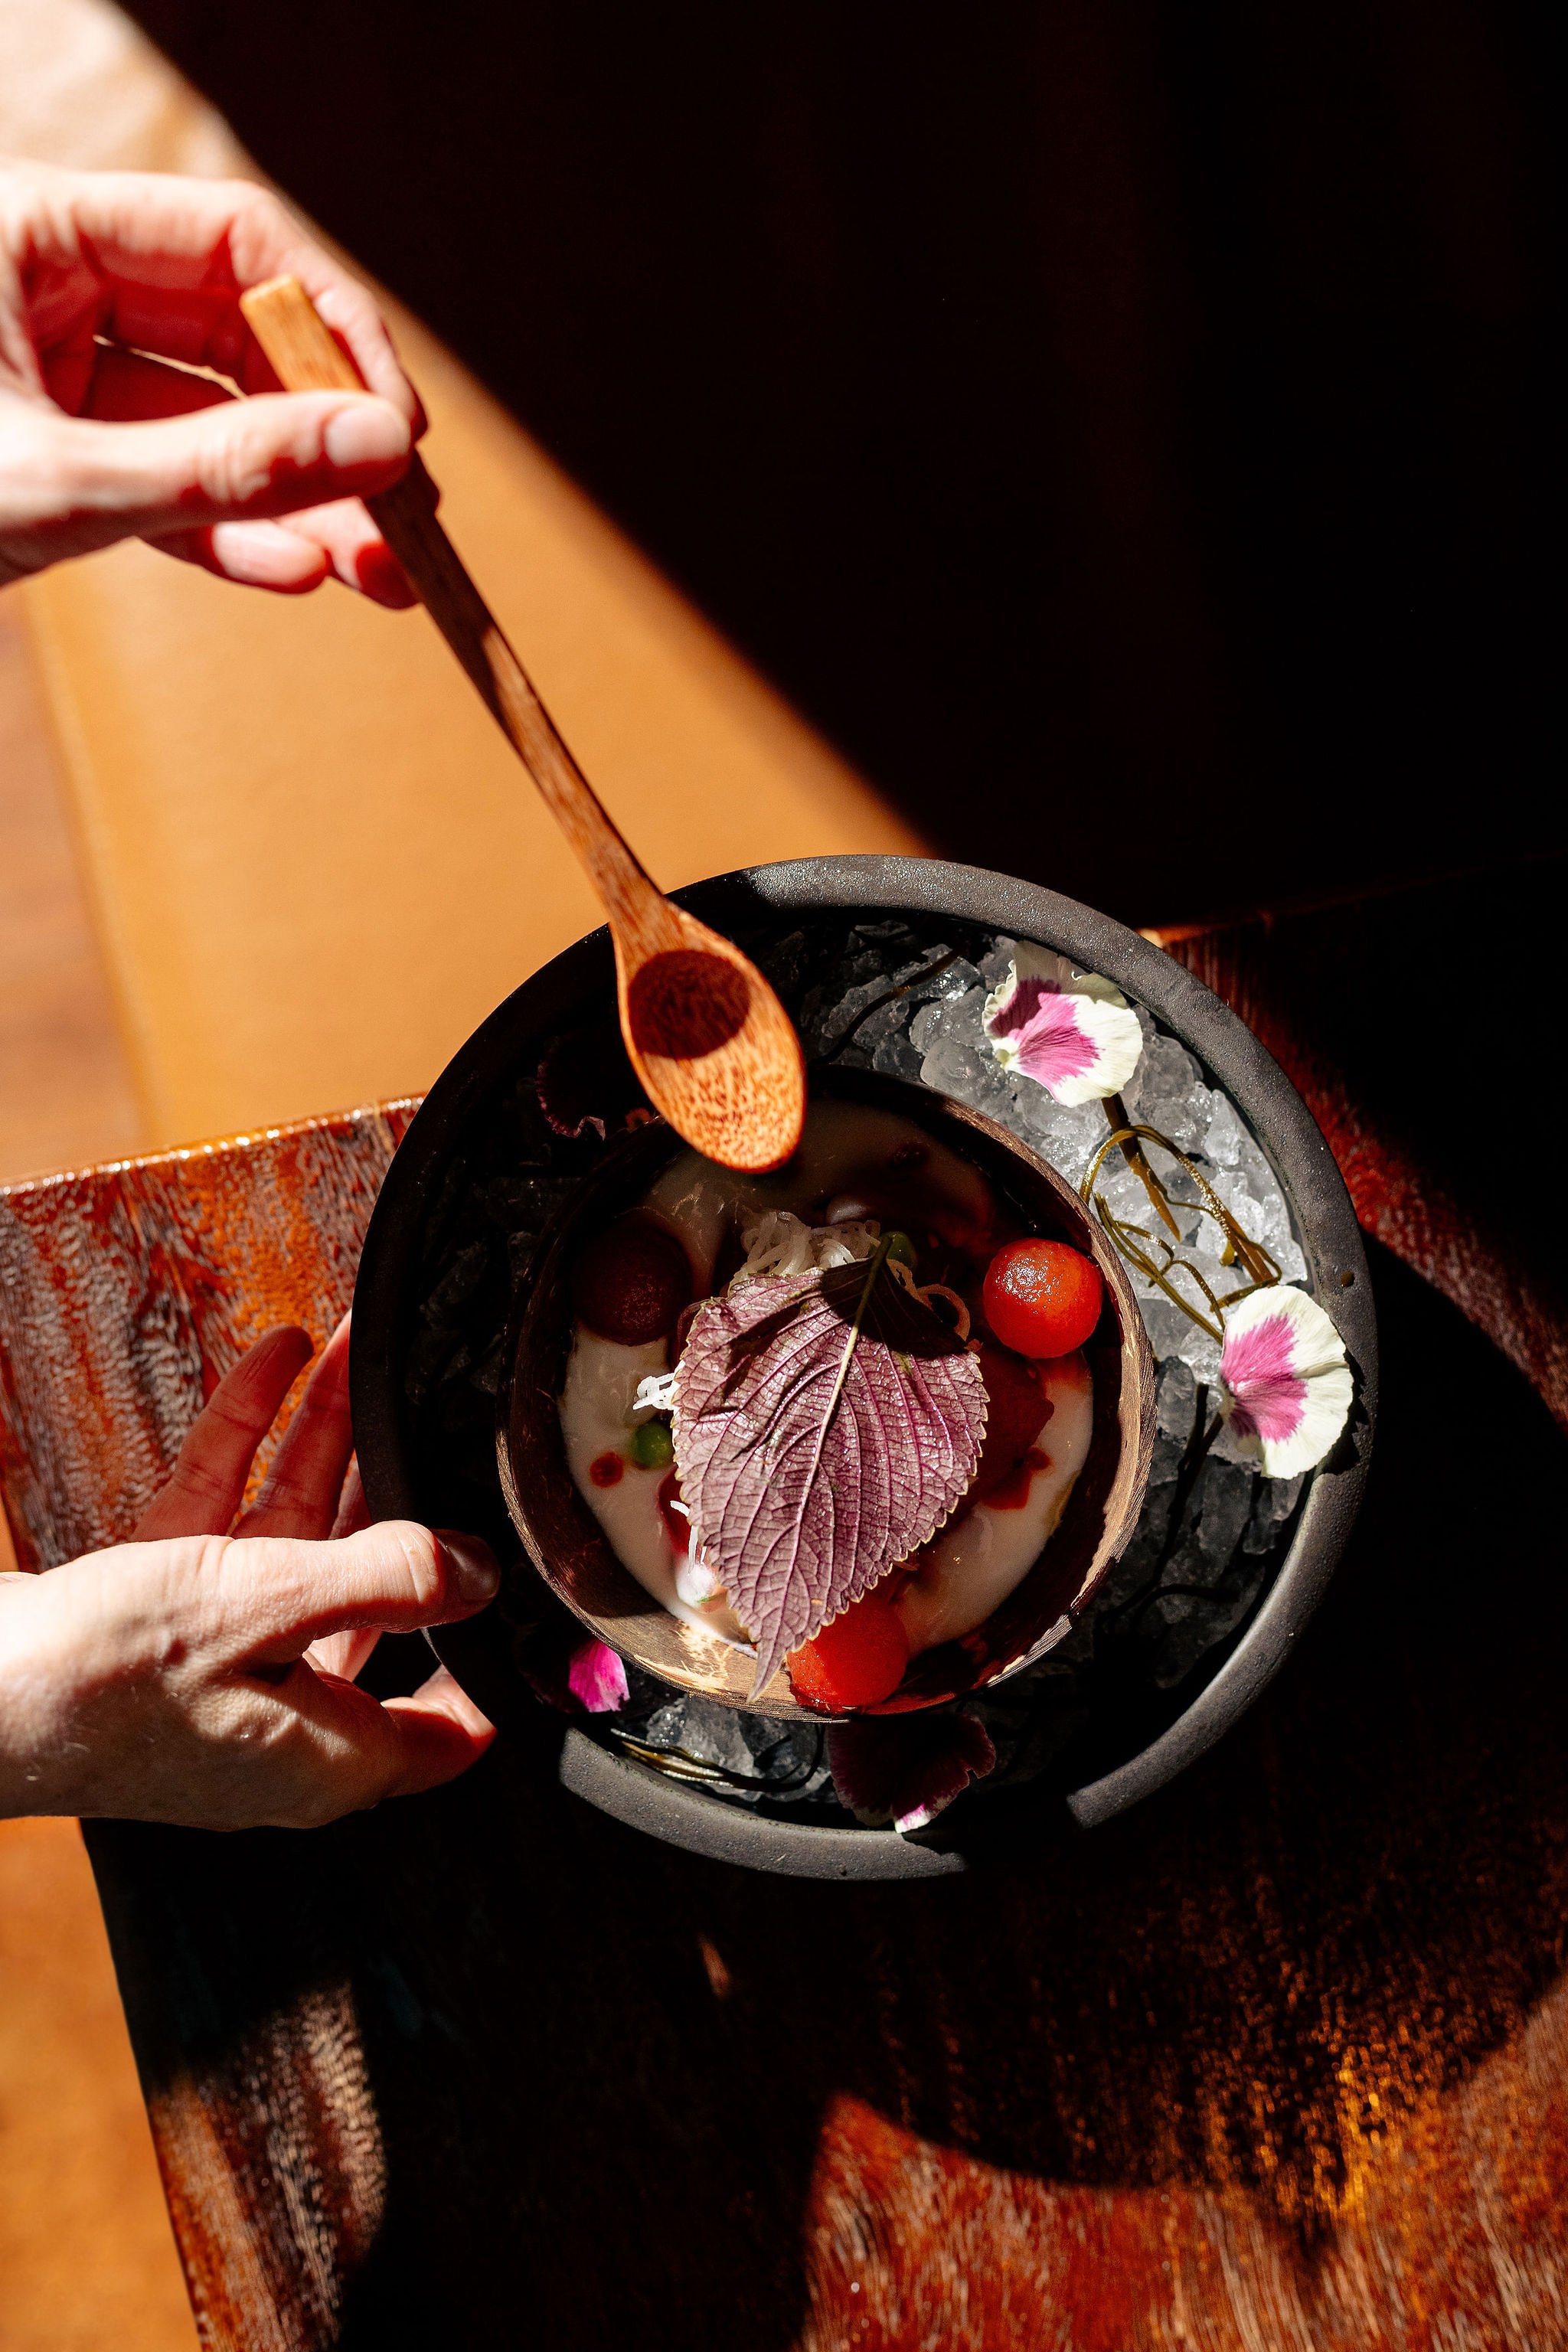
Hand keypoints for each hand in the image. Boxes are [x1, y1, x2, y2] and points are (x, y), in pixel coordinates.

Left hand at [0, 157, 422, 602]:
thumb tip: (378, 449)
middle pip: (238, 337)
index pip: (234, 239)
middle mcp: (53, 284)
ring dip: (298, 502)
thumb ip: (219, 468)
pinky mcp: (61, 453)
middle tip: (407, 512)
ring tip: (379, 570)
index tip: (398, 423)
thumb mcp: (60, 482)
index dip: (332, 327)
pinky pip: (167, 484)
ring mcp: (57, 370)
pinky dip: (231, 532)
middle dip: (327, 434)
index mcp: (35, 230)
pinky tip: (303, 570)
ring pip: (212, 424)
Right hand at [0, 1319, 497, 1828]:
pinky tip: (274, 1364)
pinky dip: (247, 1443)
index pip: (439, 1730)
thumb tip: (478, 1572)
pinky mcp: (152, 1617)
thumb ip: (382, 1580)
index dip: (485, 1672)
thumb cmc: (95, 1685)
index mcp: (322, 1753)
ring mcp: (213, 1666)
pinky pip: (219, 1521)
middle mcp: (276, 1716)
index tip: (523, 1605)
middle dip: (395, 1493)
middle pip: (366, 1594)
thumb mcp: (262, 1611)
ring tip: (355, 1358)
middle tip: (430, 1416)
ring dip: (321, 1443)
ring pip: (292, 1541)